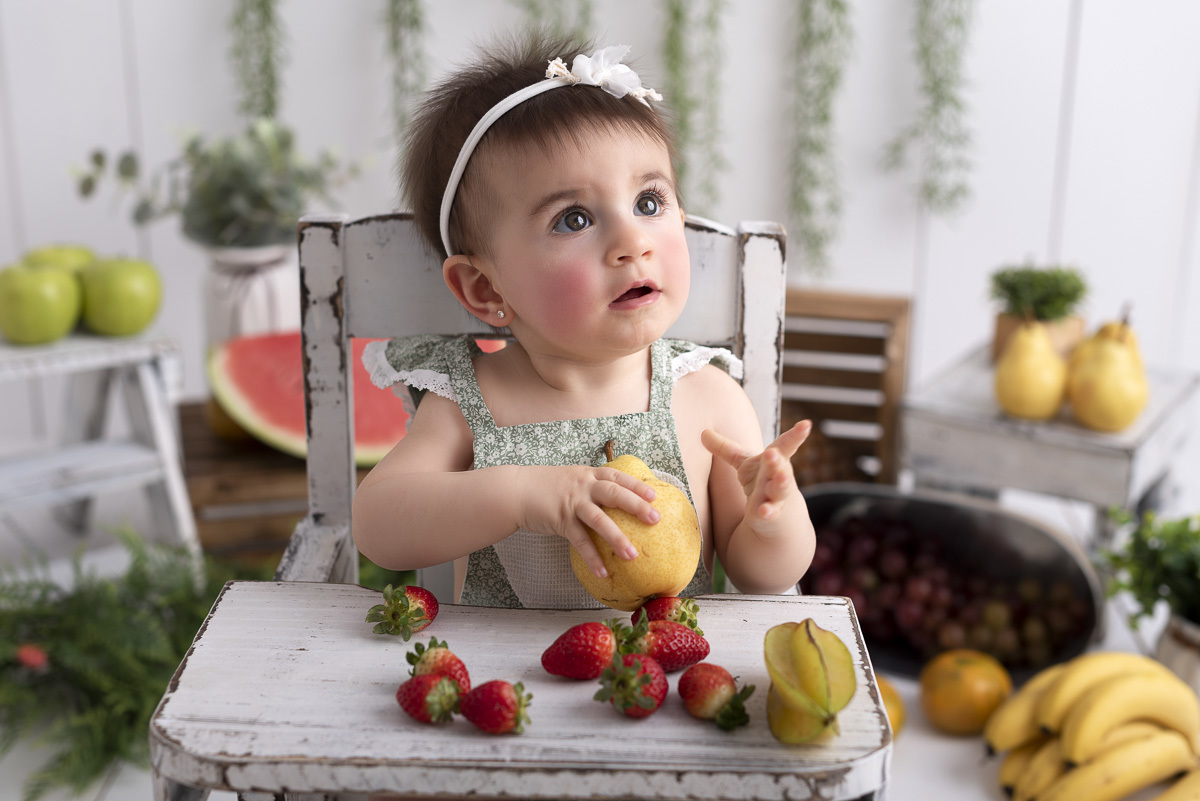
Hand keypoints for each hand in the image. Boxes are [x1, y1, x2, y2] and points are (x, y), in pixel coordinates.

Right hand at [517, 465, 659, 578]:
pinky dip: (591, 558)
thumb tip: (615, 501)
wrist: (516, 490)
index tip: (654, 495)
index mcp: (588, 475)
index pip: (617, 476)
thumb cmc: (546, 487)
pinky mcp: (560, 520)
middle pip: (614, 493)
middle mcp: (583, 486)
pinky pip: (579, 541)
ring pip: (599, 519)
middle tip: (655, 518)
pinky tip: (603, 572)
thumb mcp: (572, 479)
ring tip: (633, 555)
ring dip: (617, 537)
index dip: (636, 485)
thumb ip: (591, 486)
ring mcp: (572, 503)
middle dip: (636, 505)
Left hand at [702, 421, 811, 536]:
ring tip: (780, 476)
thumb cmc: (762, 483)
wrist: (779, 518)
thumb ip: (725, 449)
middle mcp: (778, 476)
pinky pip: (770, 513)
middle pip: (780, 465)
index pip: (785, 445)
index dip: (796, 435)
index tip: (806, 424)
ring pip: (781, 488)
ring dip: (781, 482)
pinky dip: (767, 511)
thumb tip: (702, 432)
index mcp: (774, 460)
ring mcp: (777, 496)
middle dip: (777, 459)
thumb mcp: (744, 465)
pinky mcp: (770, 515)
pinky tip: (764, 511)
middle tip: (773, 453)